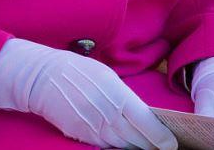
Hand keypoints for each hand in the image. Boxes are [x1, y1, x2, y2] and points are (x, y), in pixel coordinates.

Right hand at [0, 38, 176, 148]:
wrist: (42, 78)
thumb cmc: (76, 70)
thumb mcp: (105, 75)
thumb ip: (124, 96)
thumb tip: (141, 114)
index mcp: (116, 95)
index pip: (146, 122)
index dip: (161, 136)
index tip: (171, 143)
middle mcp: (107, 114)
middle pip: (137, 138)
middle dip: (151, 144)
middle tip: (162, 146)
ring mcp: (94, 128)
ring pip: (123, 145)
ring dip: (136, 146)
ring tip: (147, 146)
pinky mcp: (82, 137)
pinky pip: (106, 146)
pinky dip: (117, 146)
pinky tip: (124, 144)